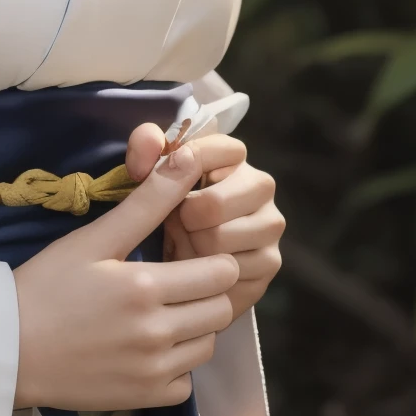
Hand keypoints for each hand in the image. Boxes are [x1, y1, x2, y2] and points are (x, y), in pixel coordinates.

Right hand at [11, 133, 239, 410]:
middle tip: (177, 280)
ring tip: (162, 310)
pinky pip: (186, 383)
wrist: (7, 347)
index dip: (212, 258)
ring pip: (208, 346)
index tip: (188, 252)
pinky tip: (149, 346)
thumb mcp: (95, 238)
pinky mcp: (143, 399)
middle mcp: (156, 335)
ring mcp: (152, 372)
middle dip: (208, 291)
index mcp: (146, 288)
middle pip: (221, 310)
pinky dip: (177, 365)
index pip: (221, 273)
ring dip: (195, 327)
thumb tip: (187, 158)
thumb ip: (148, 200)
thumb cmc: (47, 285)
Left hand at [125, 124, 283, 325]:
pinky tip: (199, 267)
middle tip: (175, 222)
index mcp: (234, 155)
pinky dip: (204, 274)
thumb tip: (155, 141)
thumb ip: (144, 145)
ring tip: (186, 242)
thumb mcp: (150, 172)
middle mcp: (261, 185)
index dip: (185, 168)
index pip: (221, 149)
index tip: (163, 183)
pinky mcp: (271, 261)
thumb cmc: (166, 206)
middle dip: (184, 218)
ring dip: (191, 247)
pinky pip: (228, 272)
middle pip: (214, 204)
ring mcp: (270, 223)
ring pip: (219, 240)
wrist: (179, 255)